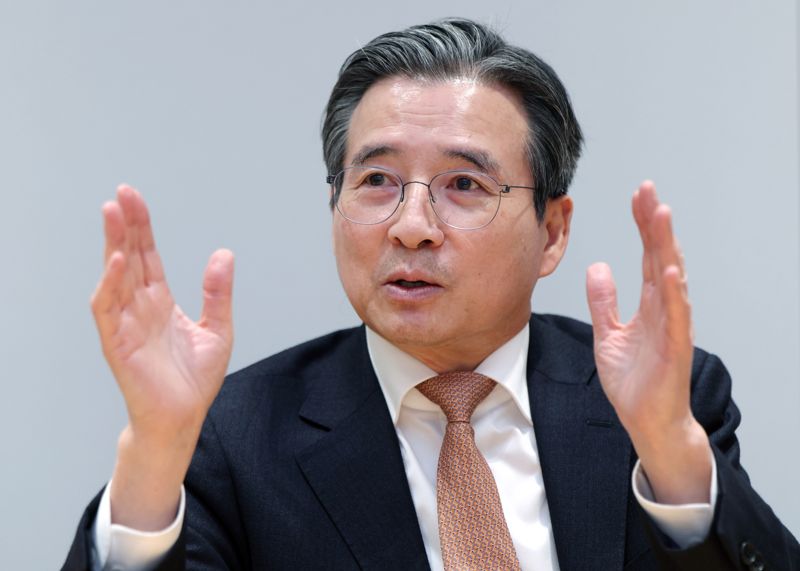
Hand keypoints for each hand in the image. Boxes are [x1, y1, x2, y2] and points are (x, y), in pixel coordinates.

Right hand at [91, 184, 233, 527]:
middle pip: (129, 258)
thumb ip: (218, 292)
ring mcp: (126, 324)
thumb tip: (224, 254)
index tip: (135, 198)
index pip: (147, 257)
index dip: (142, 228)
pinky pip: (108, 309)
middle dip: (125, 226)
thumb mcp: (218, 329)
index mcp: (160, 303)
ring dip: (112, 245)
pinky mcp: (118, 343)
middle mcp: (140, 308)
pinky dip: (110, 285)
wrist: (182, 419)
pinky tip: (117, 262)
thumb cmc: (193, 381)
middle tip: (122, 193)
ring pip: (114, 276)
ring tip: (113, 213)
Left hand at [586, 181, 710, 504]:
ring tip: (661, 215)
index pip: (648, 255)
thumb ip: (604, 302)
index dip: (643, 225)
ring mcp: (673, 327)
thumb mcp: (608, 335)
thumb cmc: (634, 381)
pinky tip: (669, 269)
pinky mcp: (675, 349)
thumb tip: (598, 267)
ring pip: (672, 278)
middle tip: (648, 190)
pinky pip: (676, 317)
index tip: (637, 195)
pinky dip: (674, 293)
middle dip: (654, 224)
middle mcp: (665, 309)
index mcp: (650, 304)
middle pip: (661, 257)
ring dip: (667, 246)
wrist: (647, 421)